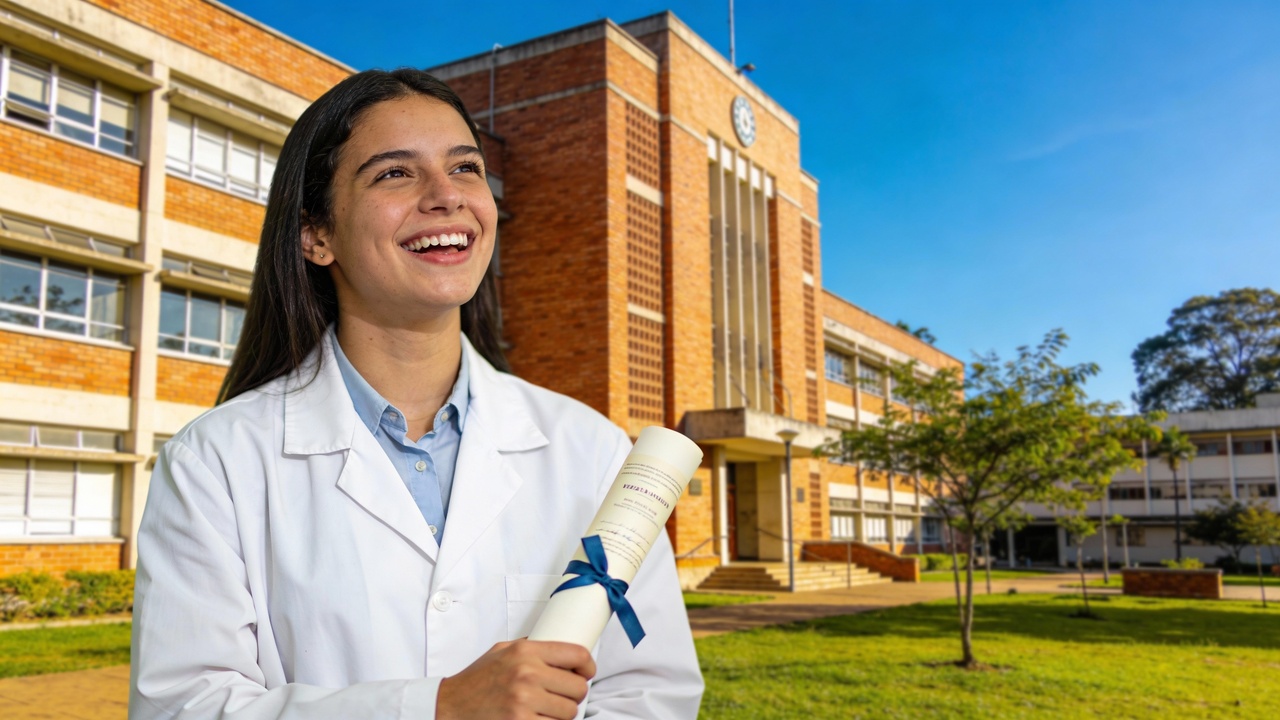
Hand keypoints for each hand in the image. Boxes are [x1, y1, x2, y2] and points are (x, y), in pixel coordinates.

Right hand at [436, 639, 595, 719]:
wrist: (450, 705)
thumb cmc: (476, 681)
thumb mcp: (501, 651)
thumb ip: (530, 647)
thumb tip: (559, 647)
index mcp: (525, 651)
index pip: (577, 654)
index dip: (588, 666)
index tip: (587, 673)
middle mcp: (527, 673)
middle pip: (578, 687)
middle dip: (573, 694)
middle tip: (562, 696)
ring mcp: (525, 701)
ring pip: (569, 711)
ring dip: (562, 714)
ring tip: (546, 710)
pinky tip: (538, 719)